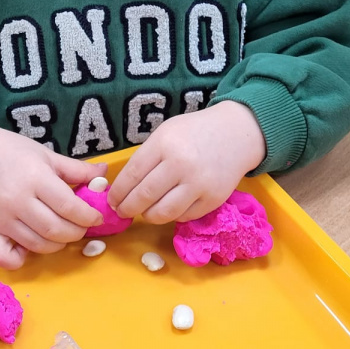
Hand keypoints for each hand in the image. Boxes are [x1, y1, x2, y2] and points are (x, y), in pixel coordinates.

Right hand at [0, 120, 105, 269]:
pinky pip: (3, 257)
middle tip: (80, 226)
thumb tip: (105, 175)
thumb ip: (77, 169)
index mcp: (35, 178)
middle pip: (56, 230)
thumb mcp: (47, 155)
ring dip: (56, 245)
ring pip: (37, 245)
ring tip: (62, 233)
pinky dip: (19, 259)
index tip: (96, 217)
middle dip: (76, 232)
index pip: (69, 207)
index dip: (88, 216)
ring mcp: (1, 218)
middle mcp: (17, 201)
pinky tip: (29, 247)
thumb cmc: (12, 151)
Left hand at [107, 101, 265, 224]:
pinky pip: (183, 216)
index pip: (132, 174)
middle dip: (128, 208)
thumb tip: (123, 187)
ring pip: (162, 212)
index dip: (118, 192)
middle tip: (123, 211)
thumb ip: (147, 156)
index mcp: (165, 143)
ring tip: (145, 212)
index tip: (113, 200)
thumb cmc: (195, 132)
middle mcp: (181, 164)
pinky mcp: (213, 199)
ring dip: (148, 216)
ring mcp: (199, 184)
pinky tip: (168, 207)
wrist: (236, 134)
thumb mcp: (166, 132)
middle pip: (144, 196)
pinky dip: (172, 215)